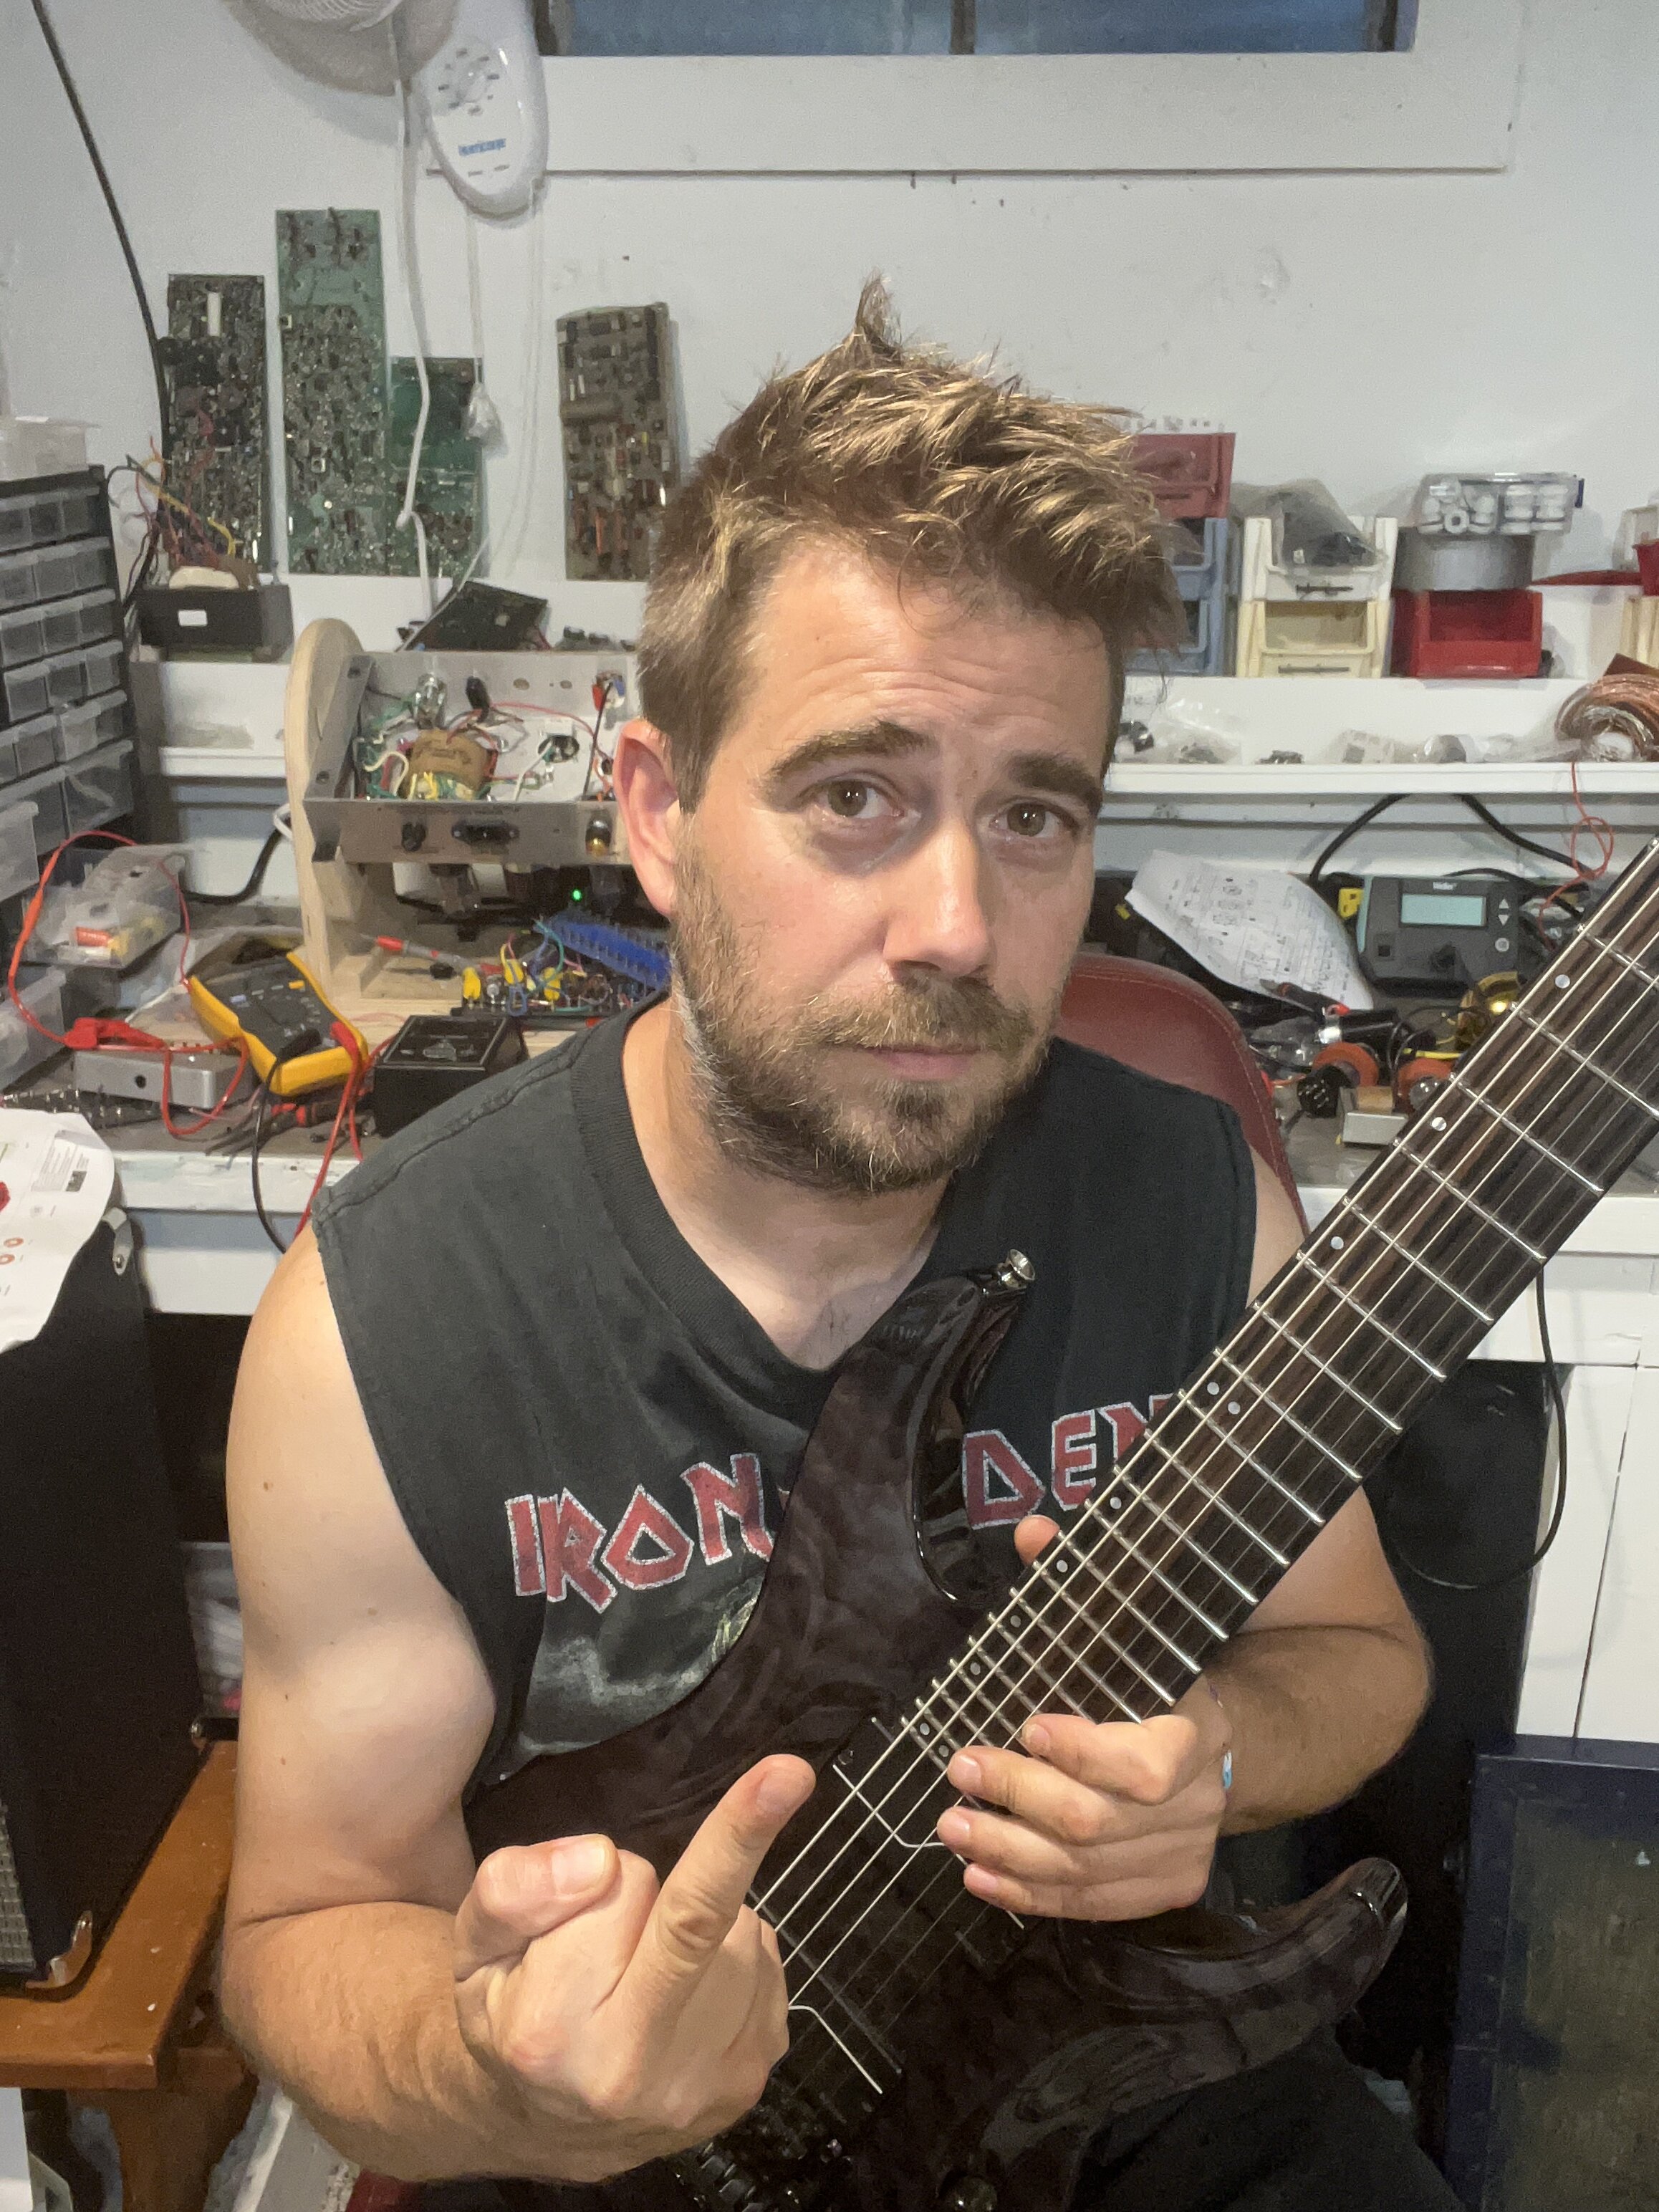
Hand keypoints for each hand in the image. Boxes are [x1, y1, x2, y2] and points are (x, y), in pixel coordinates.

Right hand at [452, 1755, 814, 2181]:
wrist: (548, 2123)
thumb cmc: (511, 2007)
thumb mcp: (474, 1943)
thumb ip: (512, 1889)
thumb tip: (597, 1861)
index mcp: (553, 2033)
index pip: (616, 1892)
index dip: (603, 1868)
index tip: (590, 1870)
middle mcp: (634, 2071)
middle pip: (700, 1920)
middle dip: (743, 1836)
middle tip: (789, 1772)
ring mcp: (702, 2087)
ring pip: (739, 1937)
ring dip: (706, 1924)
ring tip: (650, 1960)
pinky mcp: (749, 2082)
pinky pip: (767, 1968)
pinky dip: (737, 1954)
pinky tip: (692, 1984)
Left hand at [933, 1517, 1229, 1920]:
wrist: (1234, 1749)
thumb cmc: (1161, 1683)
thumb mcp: (1134, 1631)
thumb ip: (1080, 1586)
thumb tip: (1032, 1533)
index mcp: (1195, 1734)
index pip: (1146, 1767)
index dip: (1083, 1754)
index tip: (1026, 1726)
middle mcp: (1194, 1806)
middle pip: (1096, 1823)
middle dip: (1018, 1797)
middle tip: (959, 1767)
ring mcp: (1180, 1856)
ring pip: (1085, 1872)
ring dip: (1007, 1852)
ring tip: (951, 1825)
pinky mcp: (1163, 1891)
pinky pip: (1090, 1906)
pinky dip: (1029, 1896)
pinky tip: (980, 1876)